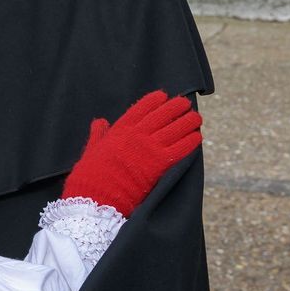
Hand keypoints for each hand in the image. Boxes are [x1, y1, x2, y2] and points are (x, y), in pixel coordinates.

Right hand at [62, 90, 203, 216]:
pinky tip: (198, 137)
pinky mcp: (159, 164)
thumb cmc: (91, 174)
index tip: (163, 95)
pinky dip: (190, 142)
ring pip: (175, 129)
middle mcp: (137, 135)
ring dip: (188, 122)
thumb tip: (99, 122)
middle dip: (175, 107)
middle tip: (185, 103)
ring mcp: (149, 149)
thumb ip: (99, 133)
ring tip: (196, 118)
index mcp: (121, 129)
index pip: (141, 108)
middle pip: (162, 115)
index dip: (154, 100)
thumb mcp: (93, 148)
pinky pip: (180, 149)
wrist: (98, 195)